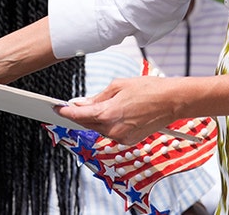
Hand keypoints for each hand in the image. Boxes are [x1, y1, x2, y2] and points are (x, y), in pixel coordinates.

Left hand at [57, 76, 181, 144]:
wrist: (172, 102)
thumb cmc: (148, 89)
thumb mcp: (118, 86)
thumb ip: (98, 97)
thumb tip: (82, 103)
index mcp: (108, 114)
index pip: (79, 115)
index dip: (65, 112)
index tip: (57, 108)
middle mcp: (113, 129)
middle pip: (87, 124)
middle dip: (80, 115)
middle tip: (74, 105)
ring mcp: (122, 138)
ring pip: (99, 129)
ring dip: (96, 119)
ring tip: (99, 106)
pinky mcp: (129, 141)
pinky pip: (111, 133)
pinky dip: (108, 125)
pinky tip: (113, 114)